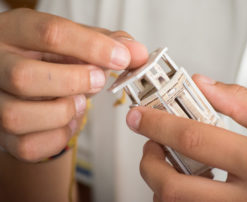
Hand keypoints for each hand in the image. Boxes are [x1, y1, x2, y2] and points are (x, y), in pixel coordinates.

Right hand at [0, 8, 147, 161]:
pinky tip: (68, 121)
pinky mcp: (2, 135)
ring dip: (63, 112)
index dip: (92, 47)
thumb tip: (136, 53)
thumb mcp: (74, 41)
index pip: (50, 33)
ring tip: (79, 102)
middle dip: (74, 82)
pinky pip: (28, 146)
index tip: (122, 57)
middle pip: (24, 78)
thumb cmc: (50, 58)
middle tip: (98, 80)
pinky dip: (58, 137)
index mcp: (15, 32)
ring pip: (19, 117)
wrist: (26, 81)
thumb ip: (105, 42)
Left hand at [126, 74, 246, 201]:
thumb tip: (204, 86)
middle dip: (150, 164)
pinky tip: (190, 184)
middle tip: (151, 145)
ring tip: (170, 164)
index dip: (158, 125)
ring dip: (162, 185)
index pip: (194, 140)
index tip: (139, 117)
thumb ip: (242, 104)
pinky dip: (180, 199)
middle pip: (174, 188)